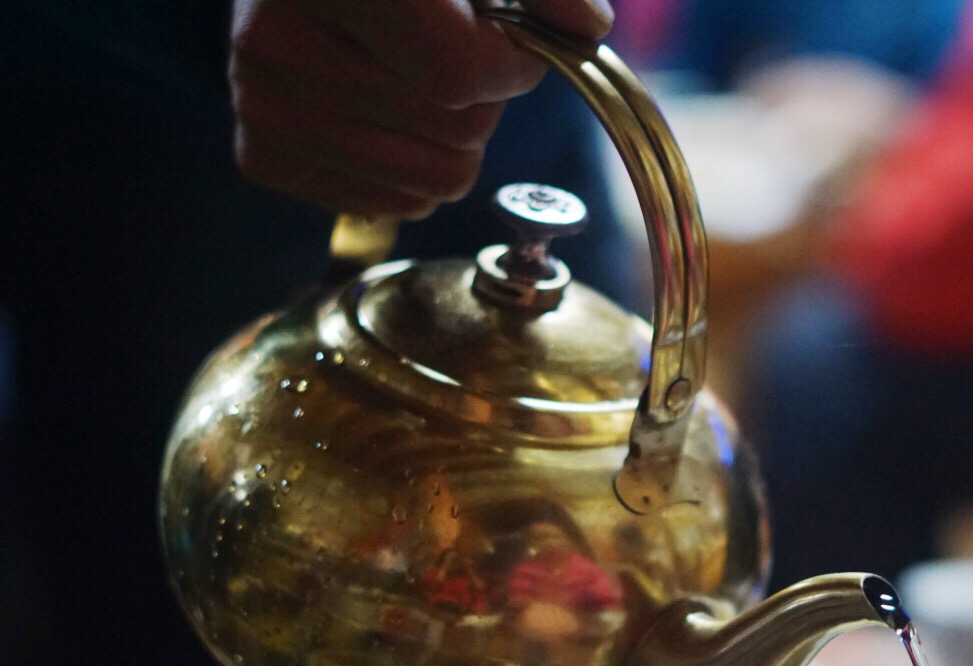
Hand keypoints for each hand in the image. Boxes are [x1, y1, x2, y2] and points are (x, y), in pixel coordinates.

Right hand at [229, 0, 611, 217]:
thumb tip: (588, 27)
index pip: (460, 74)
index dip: (511, 68)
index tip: (509, 43)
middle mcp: (275, 37)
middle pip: (456, 134)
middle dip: (481, 102)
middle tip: (447, 55)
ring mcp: (258, 100)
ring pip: (431, 184)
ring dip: (450, 143)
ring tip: (414, 84)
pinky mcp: (259, 153)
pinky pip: (390, 206)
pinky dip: (407, 173)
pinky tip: (381, 114)